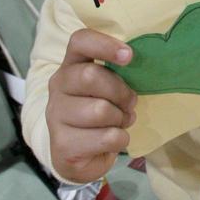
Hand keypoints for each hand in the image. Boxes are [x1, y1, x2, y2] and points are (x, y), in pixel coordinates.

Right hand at [46, 29, 136, 183]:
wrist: (80, 158)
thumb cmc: (100, 114)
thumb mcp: (108, 88)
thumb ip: (118, 74)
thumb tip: (144, 67)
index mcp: (71, 65)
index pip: (80, 41)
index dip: (105, 45)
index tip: (129, 56)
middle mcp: (58, 86)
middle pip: (91, 76)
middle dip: (120, 92)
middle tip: (130, 103)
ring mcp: (55, 116)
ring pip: (100, 110)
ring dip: (120, 119)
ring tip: (119, 122)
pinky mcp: (62, 145)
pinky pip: (106, 137)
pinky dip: (120, 139)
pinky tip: (112, 140)